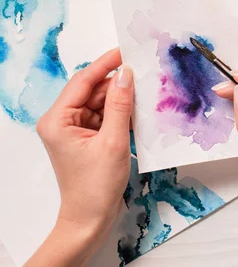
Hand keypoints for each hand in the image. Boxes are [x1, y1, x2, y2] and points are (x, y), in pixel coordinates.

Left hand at [36, 49, 133, 248]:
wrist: (90, 221)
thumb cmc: (96, 187)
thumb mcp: (113, 142)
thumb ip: (120, 105)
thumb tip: (126, 74)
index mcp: (58, 119)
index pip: (83, 81)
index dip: (105, 64)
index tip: (125, 51)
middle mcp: (61, 120)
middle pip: (92, 89)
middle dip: (117, 83)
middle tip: (143, 72)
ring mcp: (73, 128)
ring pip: (100, 101)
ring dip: (120, 98)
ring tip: (144, 91)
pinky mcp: (85, 135)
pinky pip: (104, 114)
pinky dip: (119, 112)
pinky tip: (137, 109)